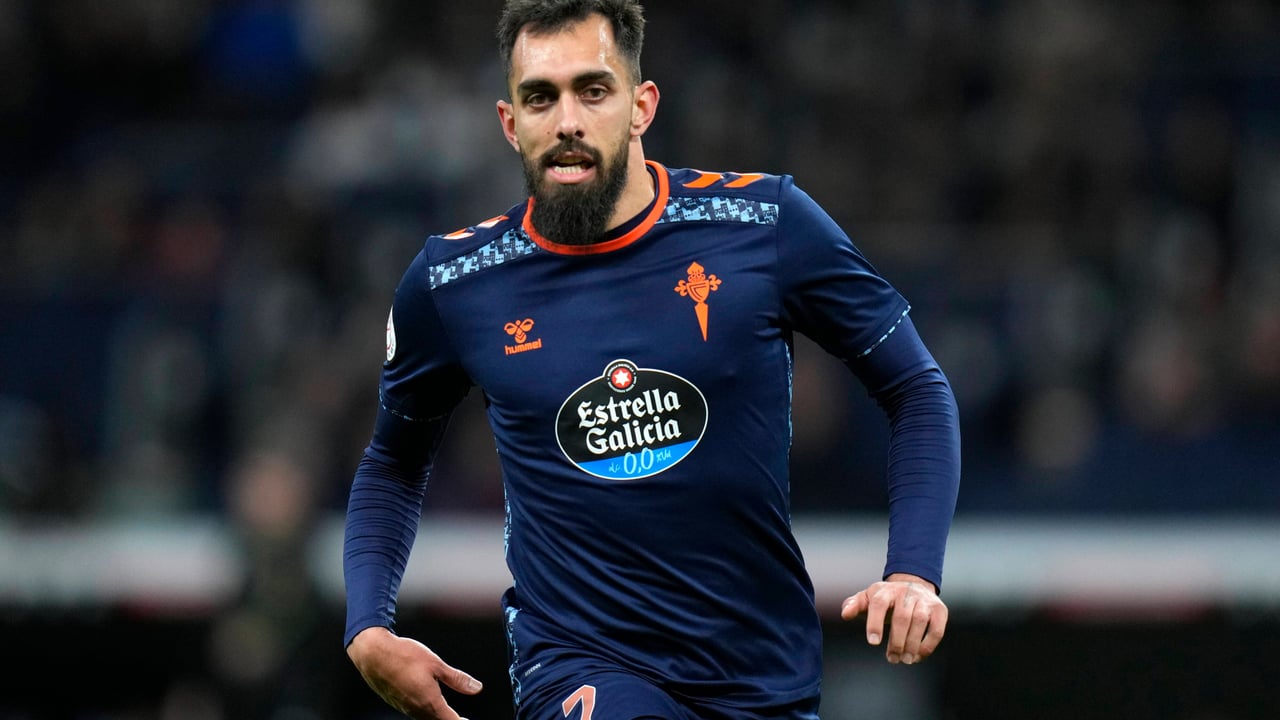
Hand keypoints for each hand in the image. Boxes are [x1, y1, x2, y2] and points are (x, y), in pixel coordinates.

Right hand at [346, 626, 482, 718]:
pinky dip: (423, 712)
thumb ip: (457, 679)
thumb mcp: (436, 664)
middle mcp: (416, 709)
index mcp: (429, 702)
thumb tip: (477, 688)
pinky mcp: (395, 702)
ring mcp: (403, 707)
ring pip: (423, 719)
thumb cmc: (403, 655)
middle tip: (459, 718)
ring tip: (444, 713)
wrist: (372, 653)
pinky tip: (425, 704)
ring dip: (435, 717)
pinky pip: (413, 713)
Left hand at [840, 573, 947, 664]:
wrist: (913, 585)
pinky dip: (928, 646)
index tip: (873, 643)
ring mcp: (924, 600)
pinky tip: (918, 656)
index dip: (875, 623)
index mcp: (885, 590)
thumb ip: (854, 605)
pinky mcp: (939, 610)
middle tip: (893, 659)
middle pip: (901, 617)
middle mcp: (906, 592)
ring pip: (920, 622)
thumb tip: (845, 614)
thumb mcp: (868, 598)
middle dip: (896, 641)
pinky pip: (937, 630)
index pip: (879, 604)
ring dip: (912, 645)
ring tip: (905, 660)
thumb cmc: (885, 598)